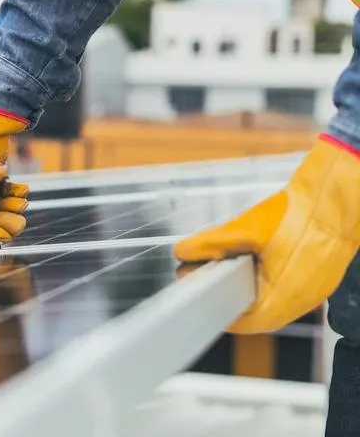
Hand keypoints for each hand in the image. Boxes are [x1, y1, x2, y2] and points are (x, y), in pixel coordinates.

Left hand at [174, 135, 359, 333]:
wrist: (338, 197)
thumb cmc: (298, 215)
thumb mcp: (245, 230)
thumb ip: (211, 244)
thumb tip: (182, 253)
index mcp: (283, 299)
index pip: (243, 322)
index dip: (217, 311)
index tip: (199, 297)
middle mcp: (301, 302)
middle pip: (257, 312)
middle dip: (229, 297)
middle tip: (206, 277)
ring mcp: (313, 291)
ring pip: (273, 300)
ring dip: (248, 288)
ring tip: (225, 268)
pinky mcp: (319, 278)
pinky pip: (288, 288)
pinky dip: (267, 279)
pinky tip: (254, 261)